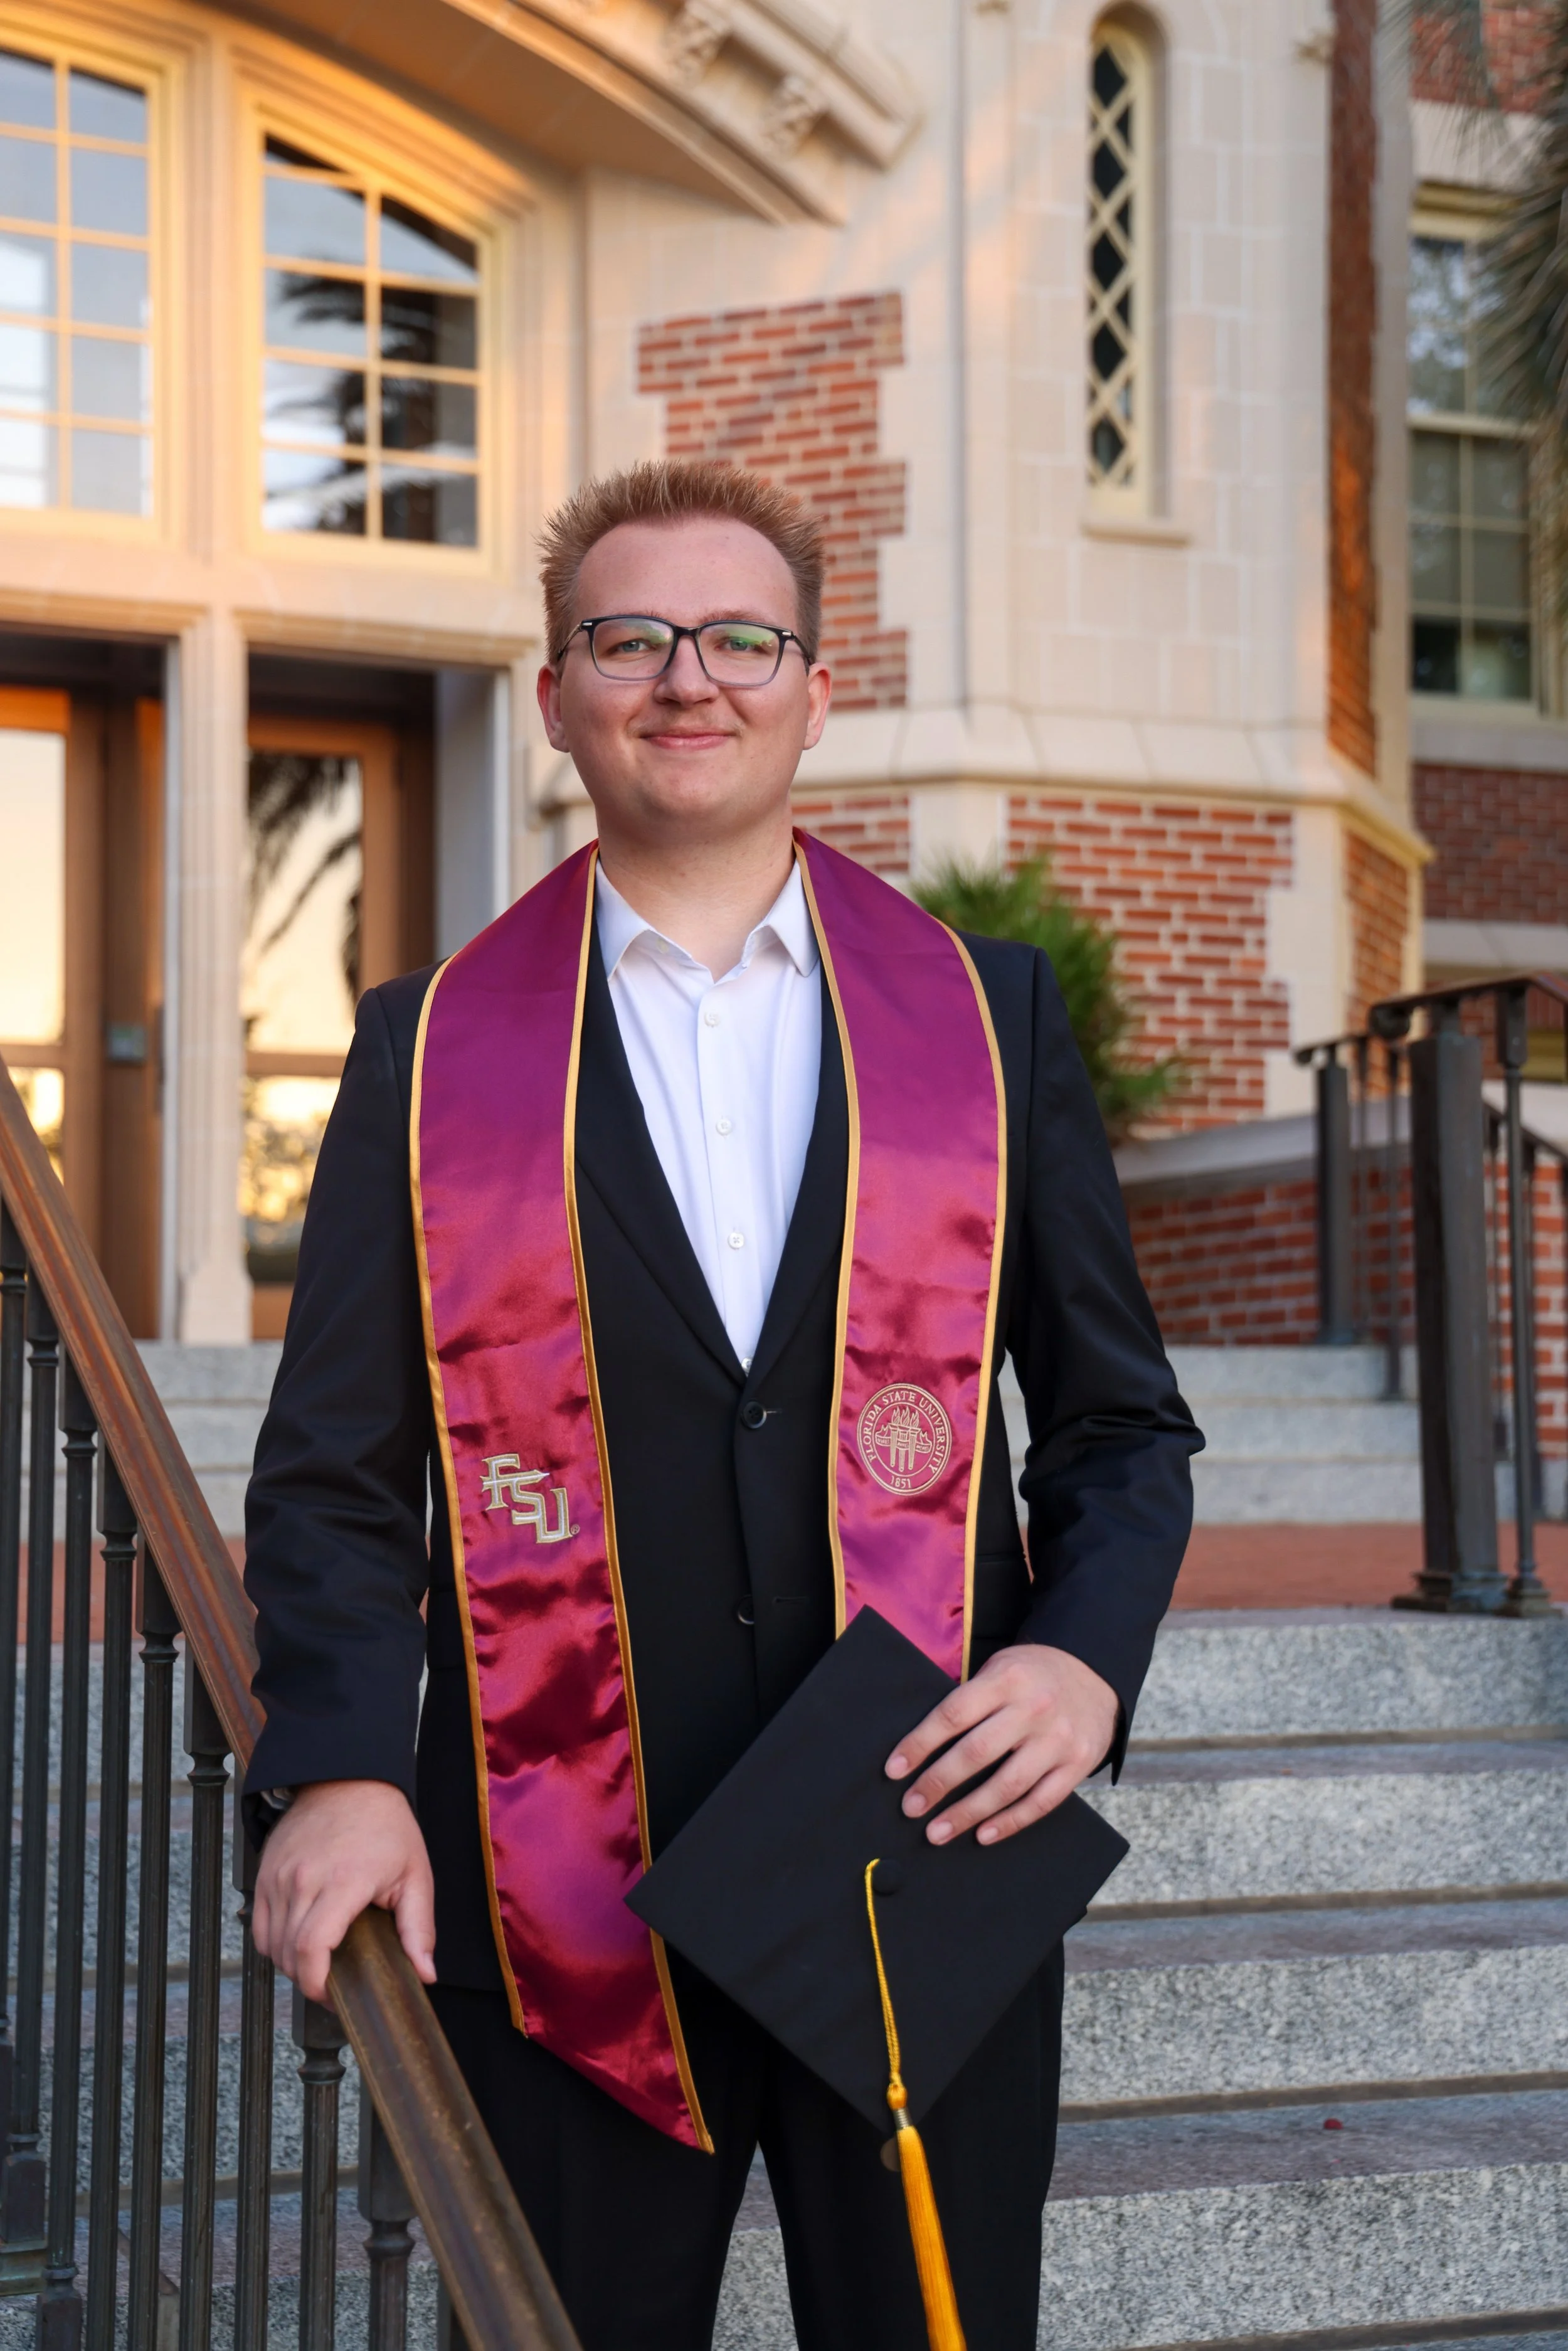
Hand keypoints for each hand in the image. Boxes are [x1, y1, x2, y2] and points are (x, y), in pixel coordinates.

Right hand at [251, 1780, 435, 2003]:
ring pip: (271, 1945)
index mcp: (343, 1882)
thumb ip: (419, 1928)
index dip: (316, 1985)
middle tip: (336, 1982)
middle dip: (310, 1980)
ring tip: (321, 1961)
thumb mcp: (415, 1874)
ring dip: (292, 1964)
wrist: (348, 1778)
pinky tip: (300, 1941)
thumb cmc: (386, 1826)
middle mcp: (303, 1880)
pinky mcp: (264, 1873)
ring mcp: (278, 1876)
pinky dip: (276, 1943)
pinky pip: (259, 1927)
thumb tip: (425, 1973)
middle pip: (289, 1955)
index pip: (312, 1948)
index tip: (334, 1998)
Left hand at [885, 1645, 1118, 1846]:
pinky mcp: (1078, 1764)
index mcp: (1006, 1679)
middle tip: (911, 1807)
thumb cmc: (1031, 1675)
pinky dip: (1010, 1821)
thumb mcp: (1000, 1668)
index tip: (894, 1769)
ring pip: (1008, 1784)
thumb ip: (971, 1699)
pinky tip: (983, 1834)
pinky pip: (1041, 1801)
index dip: (920, 1743)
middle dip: (938, 1783)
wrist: (1094, 1672)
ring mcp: (1058, 1739)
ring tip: (937, 1831)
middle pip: (977, 1752)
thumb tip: (922, 1745)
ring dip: (968, 1813)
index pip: (953, 1714)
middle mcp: (1033, 1708)